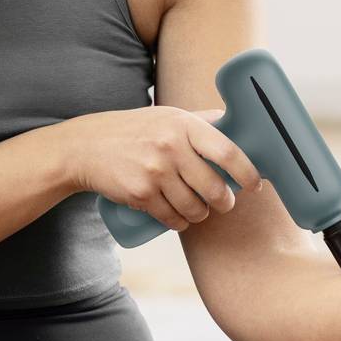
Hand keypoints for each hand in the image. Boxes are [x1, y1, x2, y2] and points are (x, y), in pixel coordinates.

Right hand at [64, 105, 262, 231]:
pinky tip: (178, 218)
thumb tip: (236, 124)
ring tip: (197, 209)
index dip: (246, 172)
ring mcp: (154, 171)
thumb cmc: (133, 131)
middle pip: (214, 188)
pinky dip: (179, 223)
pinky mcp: (140, 193)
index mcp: (183, 124)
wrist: (85, 147)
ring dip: (200, 215)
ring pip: (195, 208)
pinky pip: (172, 218)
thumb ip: (199, 121)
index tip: (254, 184)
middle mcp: (170, 146)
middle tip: (223, 202)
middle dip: (224, 202)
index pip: (227, 151)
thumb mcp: (166, 117)